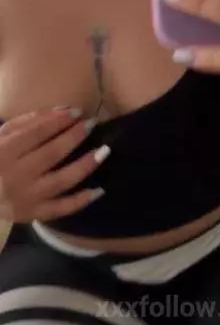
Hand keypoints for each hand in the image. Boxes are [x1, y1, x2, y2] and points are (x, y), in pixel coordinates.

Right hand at [0, 108, 108, 222]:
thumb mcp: (4, 134)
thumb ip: (31, 120)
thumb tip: (64, 110)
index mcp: (4, 152)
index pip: (37, 133)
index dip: (59, 120)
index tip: (77, 111)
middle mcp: (16, 176)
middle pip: (52, 153)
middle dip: (75, 136)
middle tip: (92, 123)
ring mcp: (26, 198)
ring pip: (61, 181)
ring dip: (85, 165)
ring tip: (104, 151)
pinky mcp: (33, 214)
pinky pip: (61, 209)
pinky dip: (81, 201)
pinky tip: (99, 190)